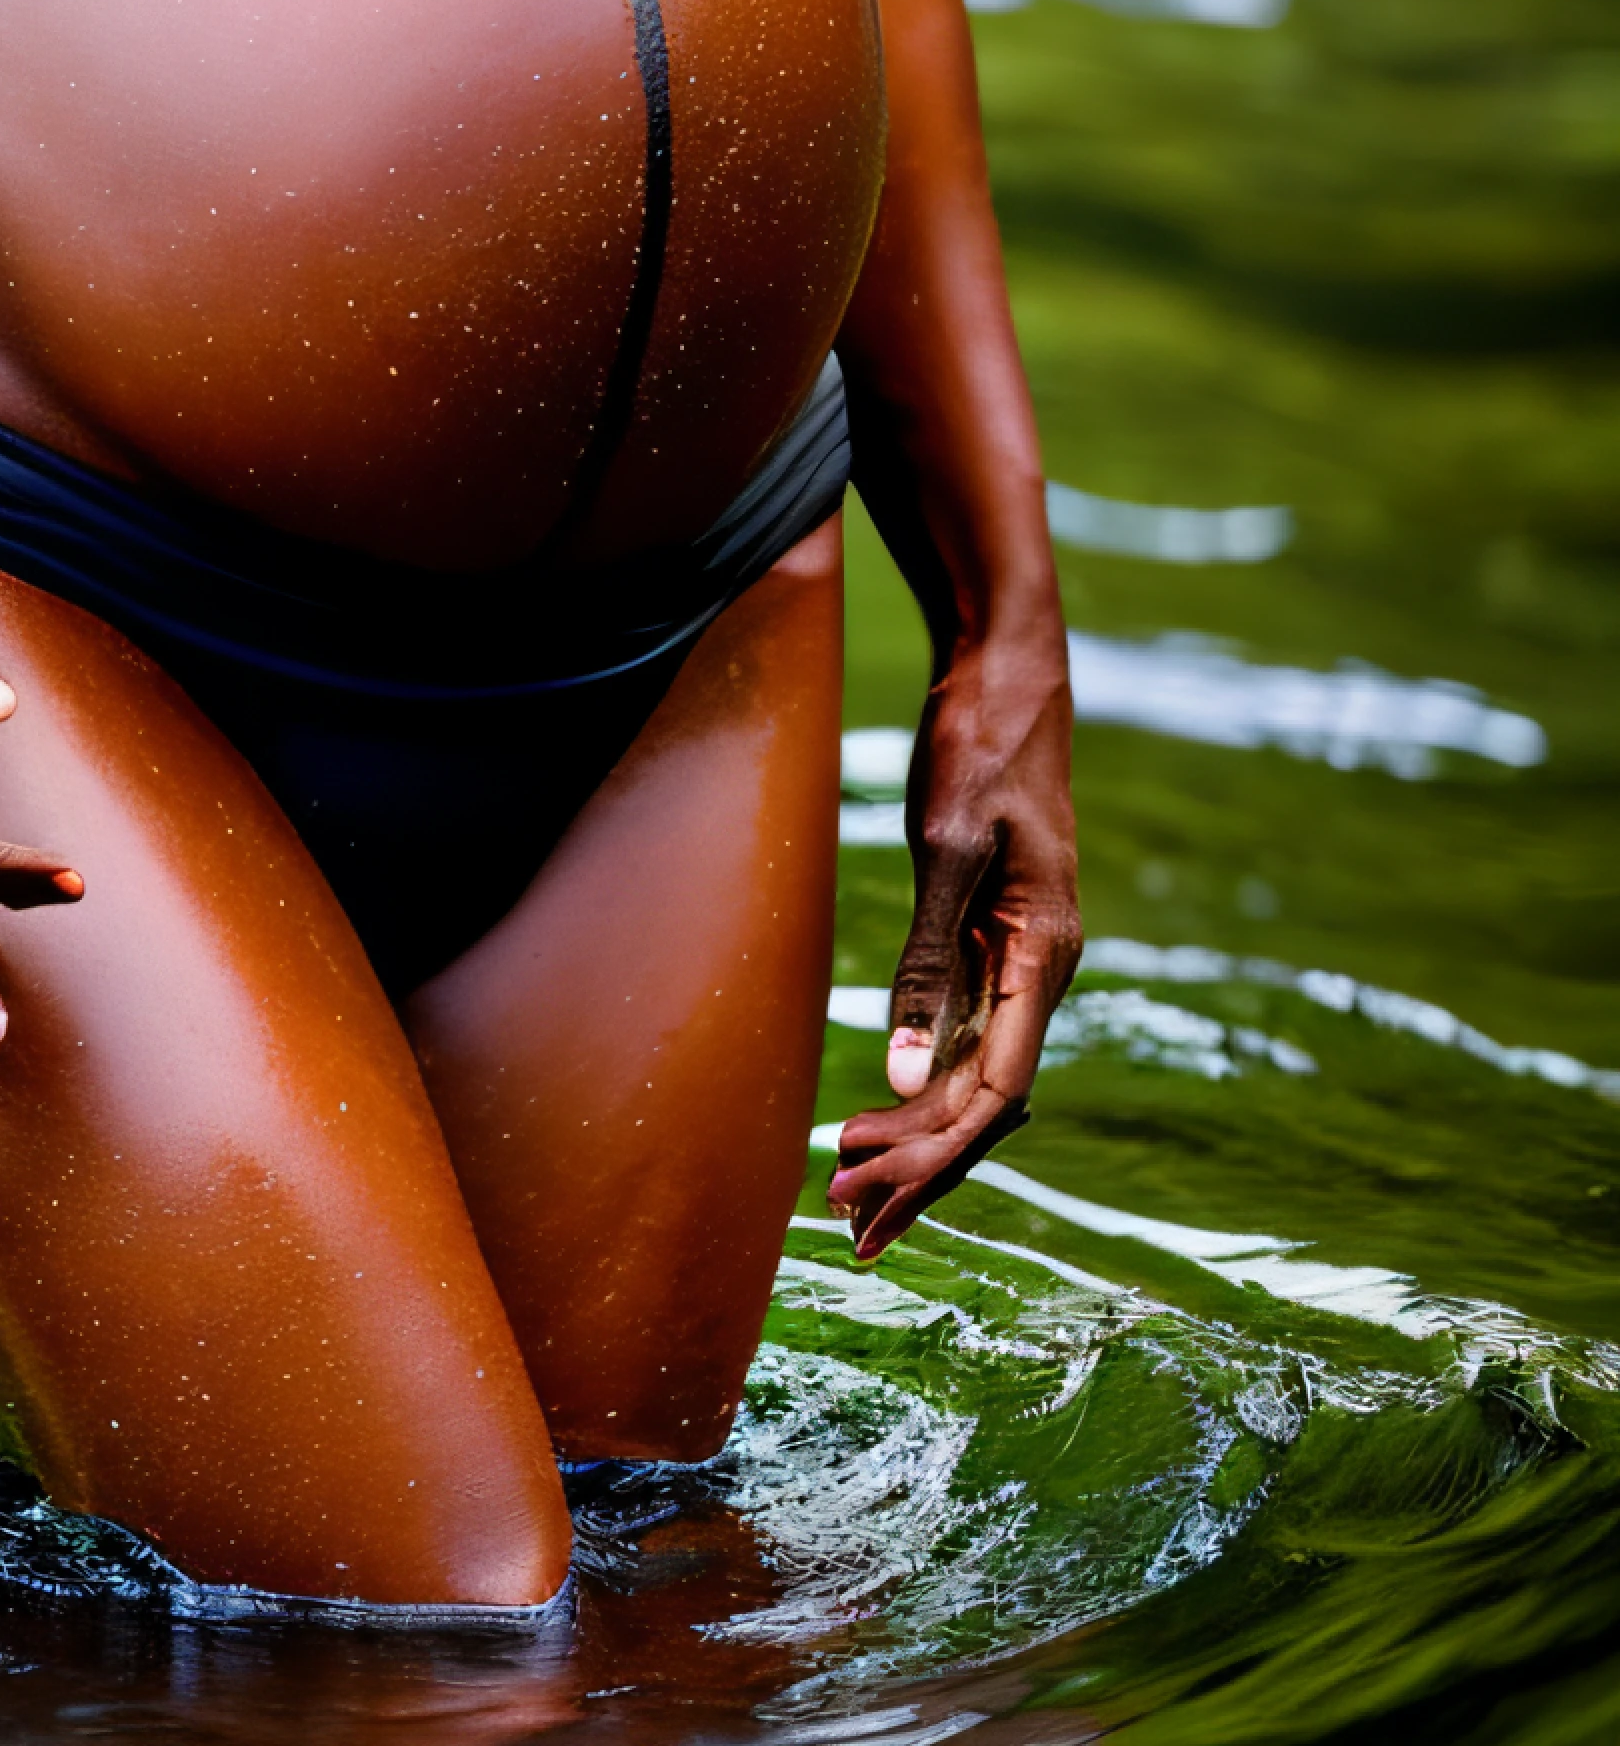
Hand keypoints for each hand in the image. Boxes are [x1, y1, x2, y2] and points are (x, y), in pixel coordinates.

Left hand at [827, 621, 1077, 1264]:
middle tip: (845, 1219)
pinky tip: (881, 1114)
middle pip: (985, 1101)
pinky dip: (921, 1079)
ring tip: (848, 1187)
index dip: (936, 1151)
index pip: (997, 1091)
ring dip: (917, 1134)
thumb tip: (907, 1076)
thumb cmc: (980, 747)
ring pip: (973, 1074)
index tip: (873, 1191)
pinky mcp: (991, 937)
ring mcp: (1018, 957)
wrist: (1006, 672)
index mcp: (1046, 956)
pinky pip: (962, 1034)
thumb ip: (927, 962)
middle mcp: (1041, 970)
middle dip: (919, 1163)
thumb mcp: (949, 849)